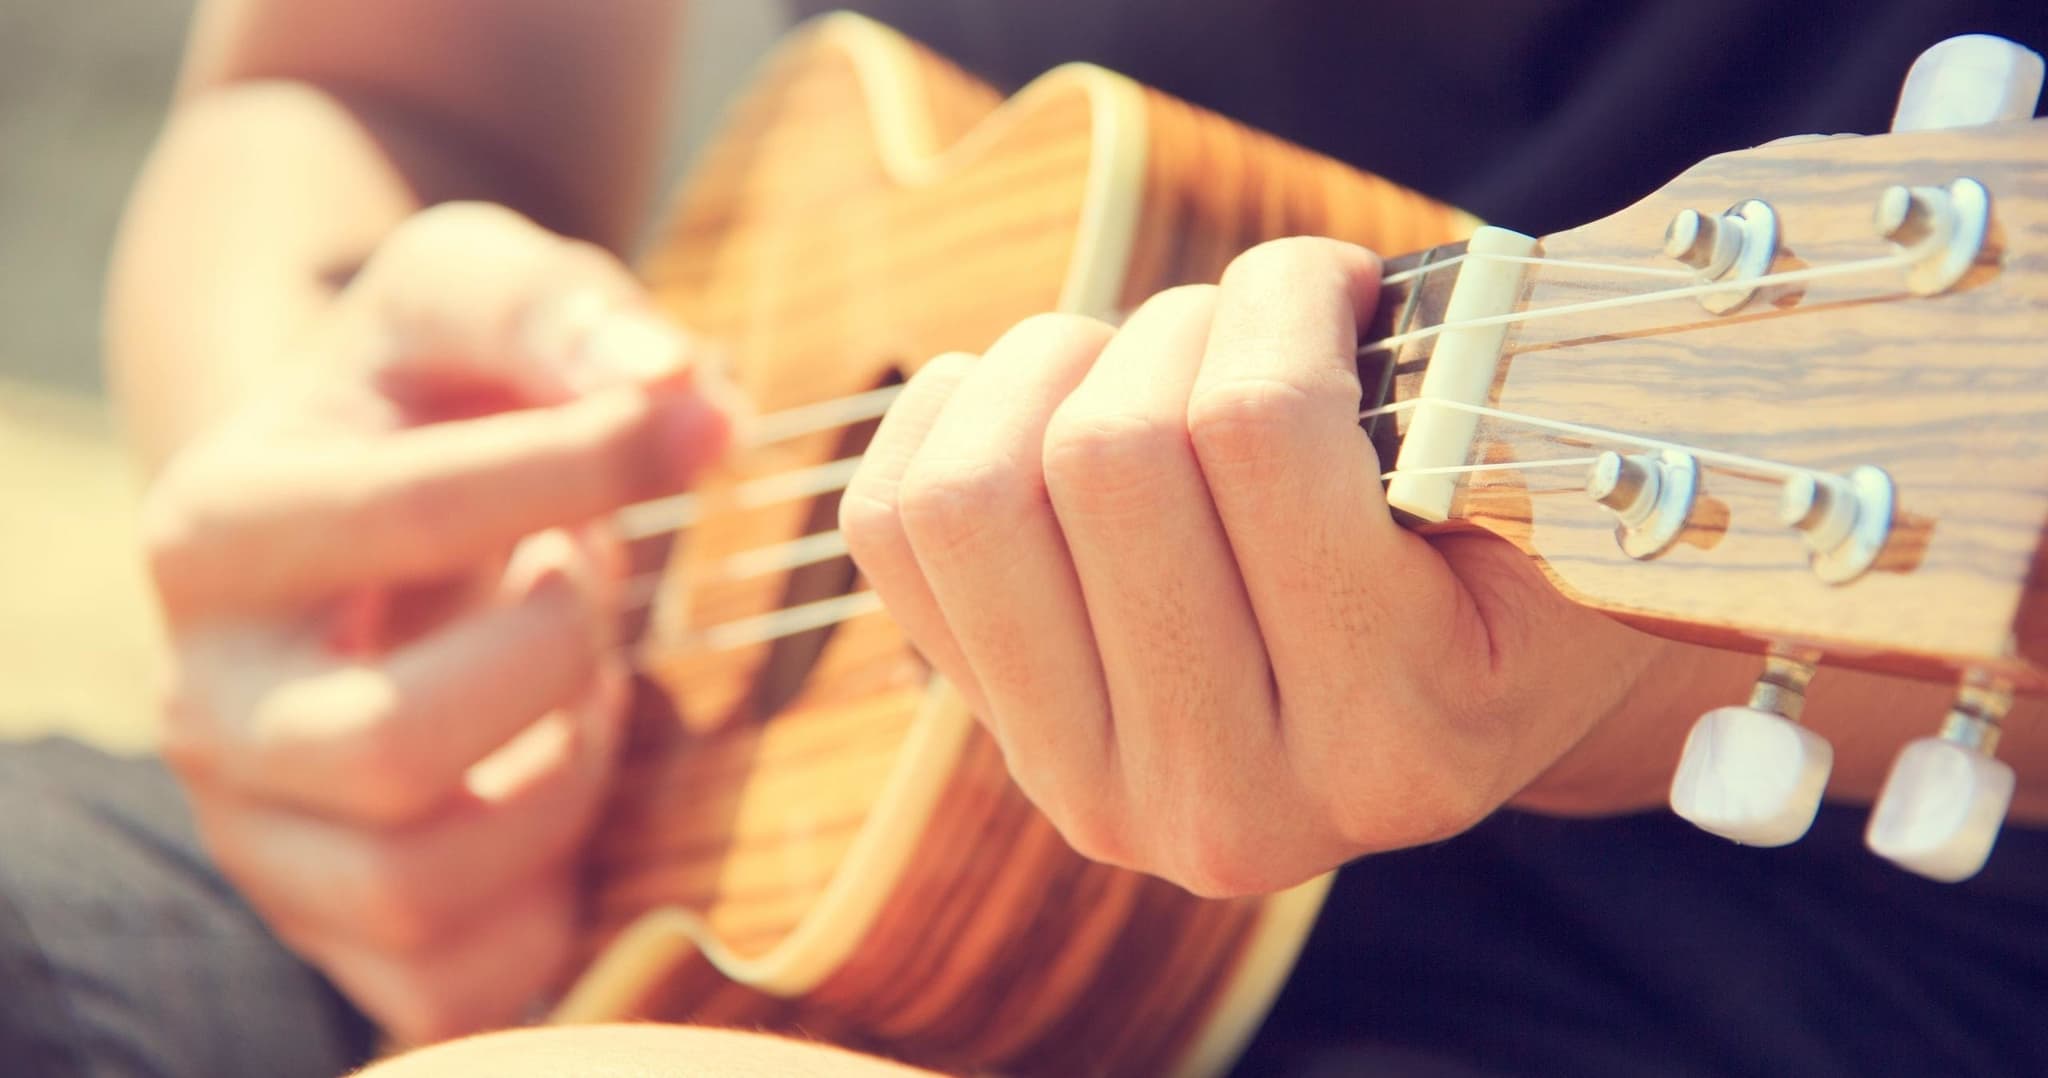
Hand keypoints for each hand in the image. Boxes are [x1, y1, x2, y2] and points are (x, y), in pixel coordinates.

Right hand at [141, 203, 735, 1041]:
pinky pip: (461, 980)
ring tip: (578, 680)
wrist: (370, 510)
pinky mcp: (335, 930)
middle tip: (590, 586)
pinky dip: (550, 894)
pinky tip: (556, 774)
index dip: (586, 467)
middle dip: (552, 661)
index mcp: (215, 530)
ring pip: (422, 881)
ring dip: (560, 778)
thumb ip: (561, 312)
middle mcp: (202, 702)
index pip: (406, 515)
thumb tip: (686, 393)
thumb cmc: (434, 397)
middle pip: (386, 745)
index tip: (693, 428)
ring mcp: (260, 835)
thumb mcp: (472, 297)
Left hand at [842, 237, 1671, 896]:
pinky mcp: (1000, 736)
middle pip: (1106, 458)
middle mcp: (1234, 805)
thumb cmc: (1503, 562)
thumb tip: (1300, 284)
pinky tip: (1048, 399)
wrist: (1447, 704)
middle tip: (1246, 324)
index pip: (1262, 432)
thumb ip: (1465, 394)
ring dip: (1053, 369)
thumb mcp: (1551, 493)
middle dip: (1177, 324)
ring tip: (1143, 360)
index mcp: (1401, 742)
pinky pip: (891, 525)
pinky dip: (953, 412)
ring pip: (972, 497)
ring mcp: (1094, 786)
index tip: (1333, 279)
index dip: (1285, 293)